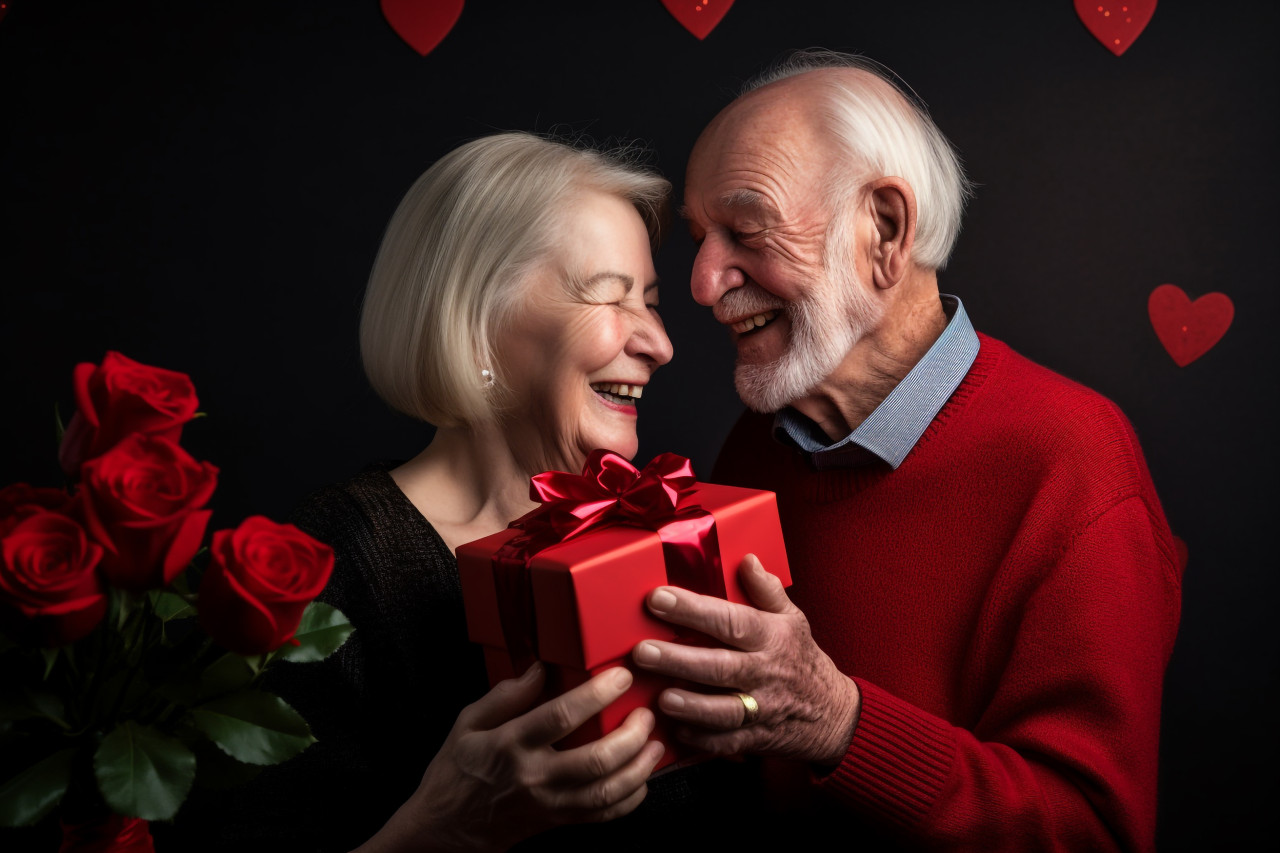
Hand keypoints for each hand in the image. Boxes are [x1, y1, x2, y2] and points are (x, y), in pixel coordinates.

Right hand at [361, 664, 664, 852]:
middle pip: (595, 760)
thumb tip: (540, 667)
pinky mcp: (557, 821)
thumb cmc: (459, 769)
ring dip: (639, 769)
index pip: (561, 716)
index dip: (596, 694)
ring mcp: (549, 803)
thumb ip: (506, 695)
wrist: (447, 827)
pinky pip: (602, 816)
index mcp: (510, 744)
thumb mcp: (469, 722)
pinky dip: (629, 800)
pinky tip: (642, 781)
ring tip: (655, 745)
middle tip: (646, 714)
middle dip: (631, 736)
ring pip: (605, 792)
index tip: (620, 676)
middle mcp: (534, 776)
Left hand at [631, 554, 859, 764]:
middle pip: (720, 666)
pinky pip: (728, 743)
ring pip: (724, 710)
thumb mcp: (793, 619)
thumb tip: (747, 560)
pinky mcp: (756, 738)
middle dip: (679, 659)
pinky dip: (703, 740)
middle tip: (644, 652)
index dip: (694, 609)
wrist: (834, 713)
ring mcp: (762, 709)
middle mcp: (765, 673)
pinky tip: (677, 731)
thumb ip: (767, 590)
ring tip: (662, 698)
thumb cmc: (803, 660)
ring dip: (691, 705)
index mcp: (771, 638)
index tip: (659, 598)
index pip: (731, 620)